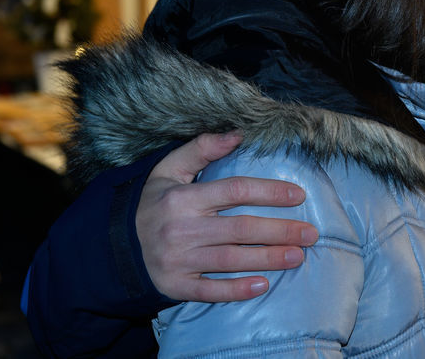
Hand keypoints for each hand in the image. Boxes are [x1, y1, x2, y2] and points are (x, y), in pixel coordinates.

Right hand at [137, 131, 318, 301]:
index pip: (235, 191)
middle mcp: (182, 229)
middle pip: (241, 228)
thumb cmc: (152, 204)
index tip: (298, 195)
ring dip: (269, 259)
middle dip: (280, 230)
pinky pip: (210, 290)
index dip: (270, 191)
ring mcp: (179, 260)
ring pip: (232, 259)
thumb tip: (238, 133)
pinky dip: (236, 289)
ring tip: (298, 256)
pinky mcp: (175, 285)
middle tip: (311, 233)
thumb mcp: (168, 170)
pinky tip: (262, 285)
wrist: (113, 247)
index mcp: (184, 198)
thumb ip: (201, 148)